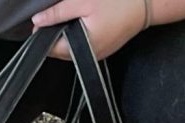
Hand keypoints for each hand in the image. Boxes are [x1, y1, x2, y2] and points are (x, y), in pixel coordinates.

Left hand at [31, 0, 147, 59]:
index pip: (51, 49)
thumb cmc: (118, 3)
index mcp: (81, 48)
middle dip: (54, 33)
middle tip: (56, 13)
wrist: (147, 4)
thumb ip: (58, 13)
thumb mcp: (83, 3)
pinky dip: (79, 33)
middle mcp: (89, 56)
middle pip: (60, 50)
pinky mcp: (104, 47)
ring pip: (72, 47)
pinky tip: (83, 20)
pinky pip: (84, 44)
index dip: (43, 33)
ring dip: (66, 33)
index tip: (41, 19)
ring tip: (71, 14)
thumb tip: (37, 21)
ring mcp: (98, 53)